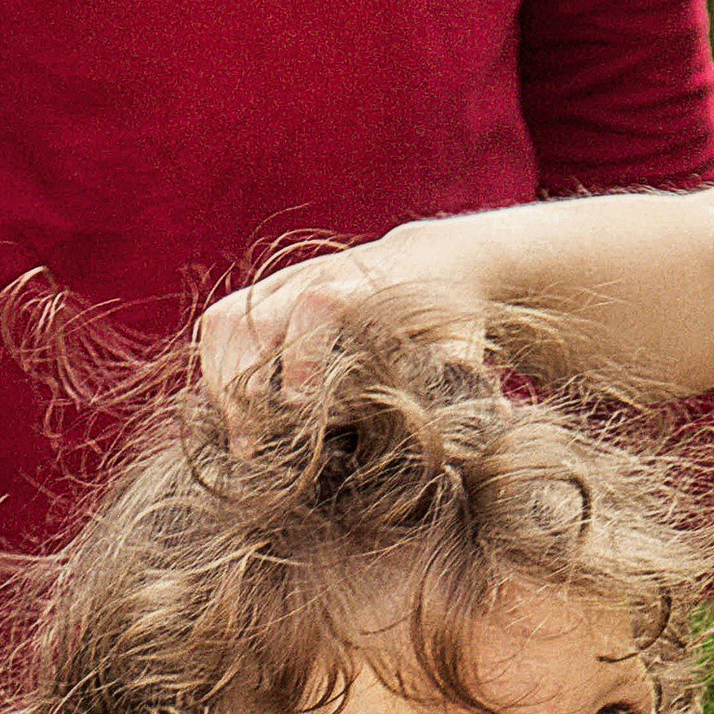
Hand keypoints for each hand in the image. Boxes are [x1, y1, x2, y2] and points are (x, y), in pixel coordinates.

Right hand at [195, 236, 483, 433]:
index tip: (295, 410)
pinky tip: (234, 416)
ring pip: (223, 321)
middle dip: (240, 385)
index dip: (301, 356)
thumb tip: (499, 417)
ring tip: (239, 438)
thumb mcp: (466, 347)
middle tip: (250, 448)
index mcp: (365, 287)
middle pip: (250, 317)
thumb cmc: (452, 319)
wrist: (435, 265)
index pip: (317, 306)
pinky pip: (219, 326)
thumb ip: (470, 379)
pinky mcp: (263, 294)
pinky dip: (215, 371)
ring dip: (218, 381)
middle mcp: (315, 275)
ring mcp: (283, 282)